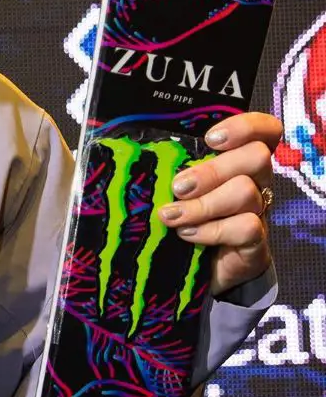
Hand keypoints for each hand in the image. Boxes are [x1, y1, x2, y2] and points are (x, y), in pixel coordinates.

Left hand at [158, 112, 279, 296]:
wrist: (198, 268)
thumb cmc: (184, 216)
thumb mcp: (177, 187)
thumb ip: (168, 166)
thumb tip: (132, 151)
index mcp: (238, 159)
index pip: (264, 130)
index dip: (245, 127)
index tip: (210, 139)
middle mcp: (256, 181)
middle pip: (257, 156)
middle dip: (211, 170)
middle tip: (177, 187)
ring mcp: (259, 211)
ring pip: (246, 191)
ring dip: (203, 204)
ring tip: (172, 216)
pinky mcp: (256, 241)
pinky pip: (247, 226)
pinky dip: (212, 230)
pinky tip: (187, 235)